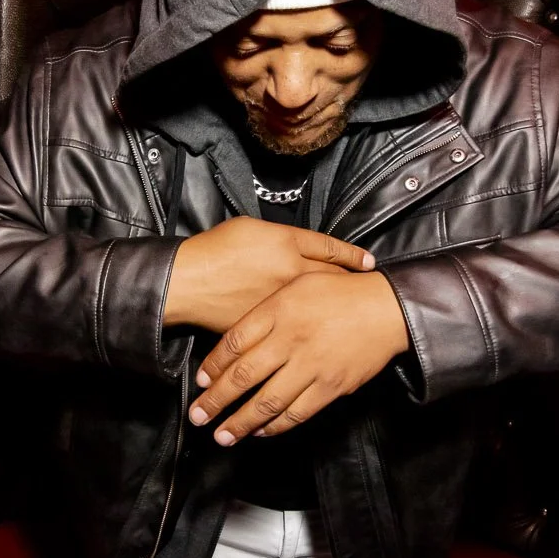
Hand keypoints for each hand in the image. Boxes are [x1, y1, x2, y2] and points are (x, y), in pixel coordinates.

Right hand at [163, 216, 376, 332]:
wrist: (189, 283)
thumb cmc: (217, 250)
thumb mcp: (254, 228)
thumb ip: (284, 236)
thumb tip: (305, 243)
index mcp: (289, 248)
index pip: (332, 251)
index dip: (353, 256)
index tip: (370, 262)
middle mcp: (293, 276)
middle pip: (333, 281)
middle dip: (352, 285)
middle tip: (369, 289)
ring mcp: (285, 305)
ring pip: (320, 307)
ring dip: (336, 308)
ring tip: (350, 312)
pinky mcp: (272, 327)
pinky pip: (297, 326)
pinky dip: (309, 327)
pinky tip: (316, 329)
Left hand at [188, 269, 410, 443]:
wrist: (386, 309)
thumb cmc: (340, 292)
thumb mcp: (297, 284)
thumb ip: (266, 310)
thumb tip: (235, 341)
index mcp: (279, 310)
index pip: (234, 342)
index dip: (212, 366)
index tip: (200, 383)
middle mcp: (291, 339)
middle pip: (243, 377)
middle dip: (216, 402)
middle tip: (197, 418)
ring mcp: (311, 366)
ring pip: (267, 402)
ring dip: (241, 423)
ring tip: (223, 436)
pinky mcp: (331, 387)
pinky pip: (297, 413)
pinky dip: (276, 426)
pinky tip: (261, 431)